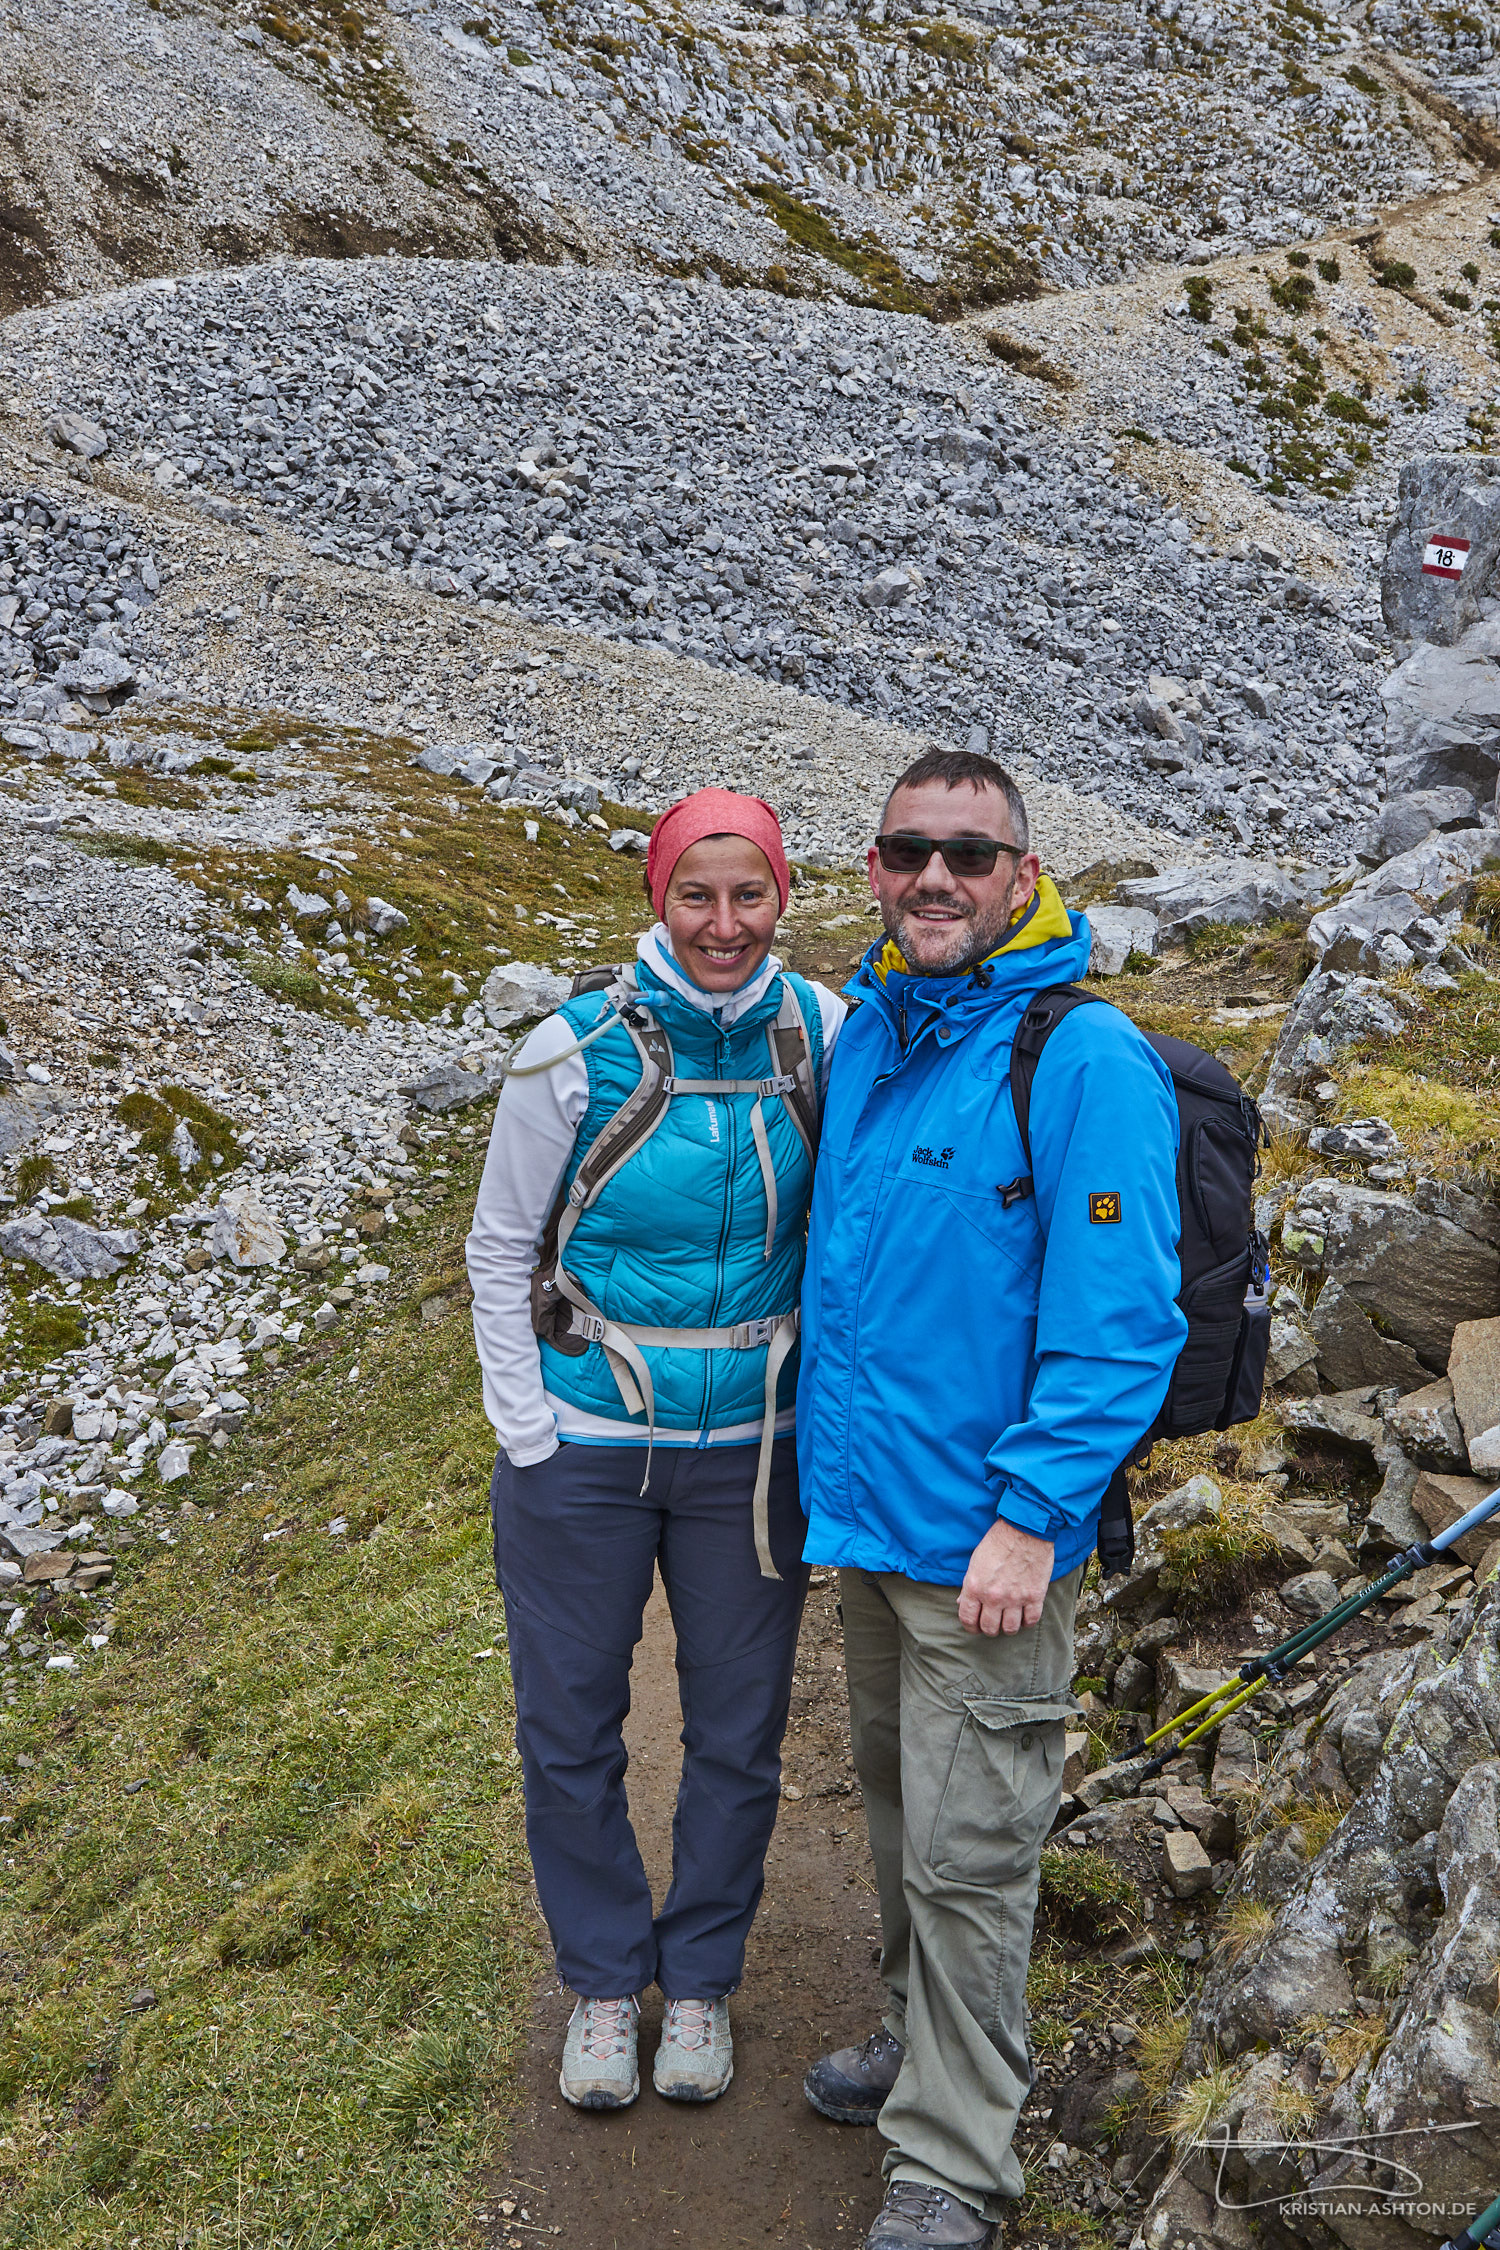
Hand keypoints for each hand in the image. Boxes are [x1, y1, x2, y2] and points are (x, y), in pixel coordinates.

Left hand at [958, 1519, 1054, 1636]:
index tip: (975, 1626)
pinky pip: (1031, 1621)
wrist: (1024, 1529)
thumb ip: (969, 1586)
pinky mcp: (1034, 1596)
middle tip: (993, 1622)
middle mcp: (993, 1596)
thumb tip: (963, 1603)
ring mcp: (1015, 1598)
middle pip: (989, 1628)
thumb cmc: (998, 1541)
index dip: (970, 1627)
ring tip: (1009, 1620)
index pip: (967, 1619)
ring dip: (1008, 1627)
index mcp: (975, 1587)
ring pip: (1010, 1629)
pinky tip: (1024, 1615)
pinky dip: (1027, 1622)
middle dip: (989, 1628)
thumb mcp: (976, 1562)